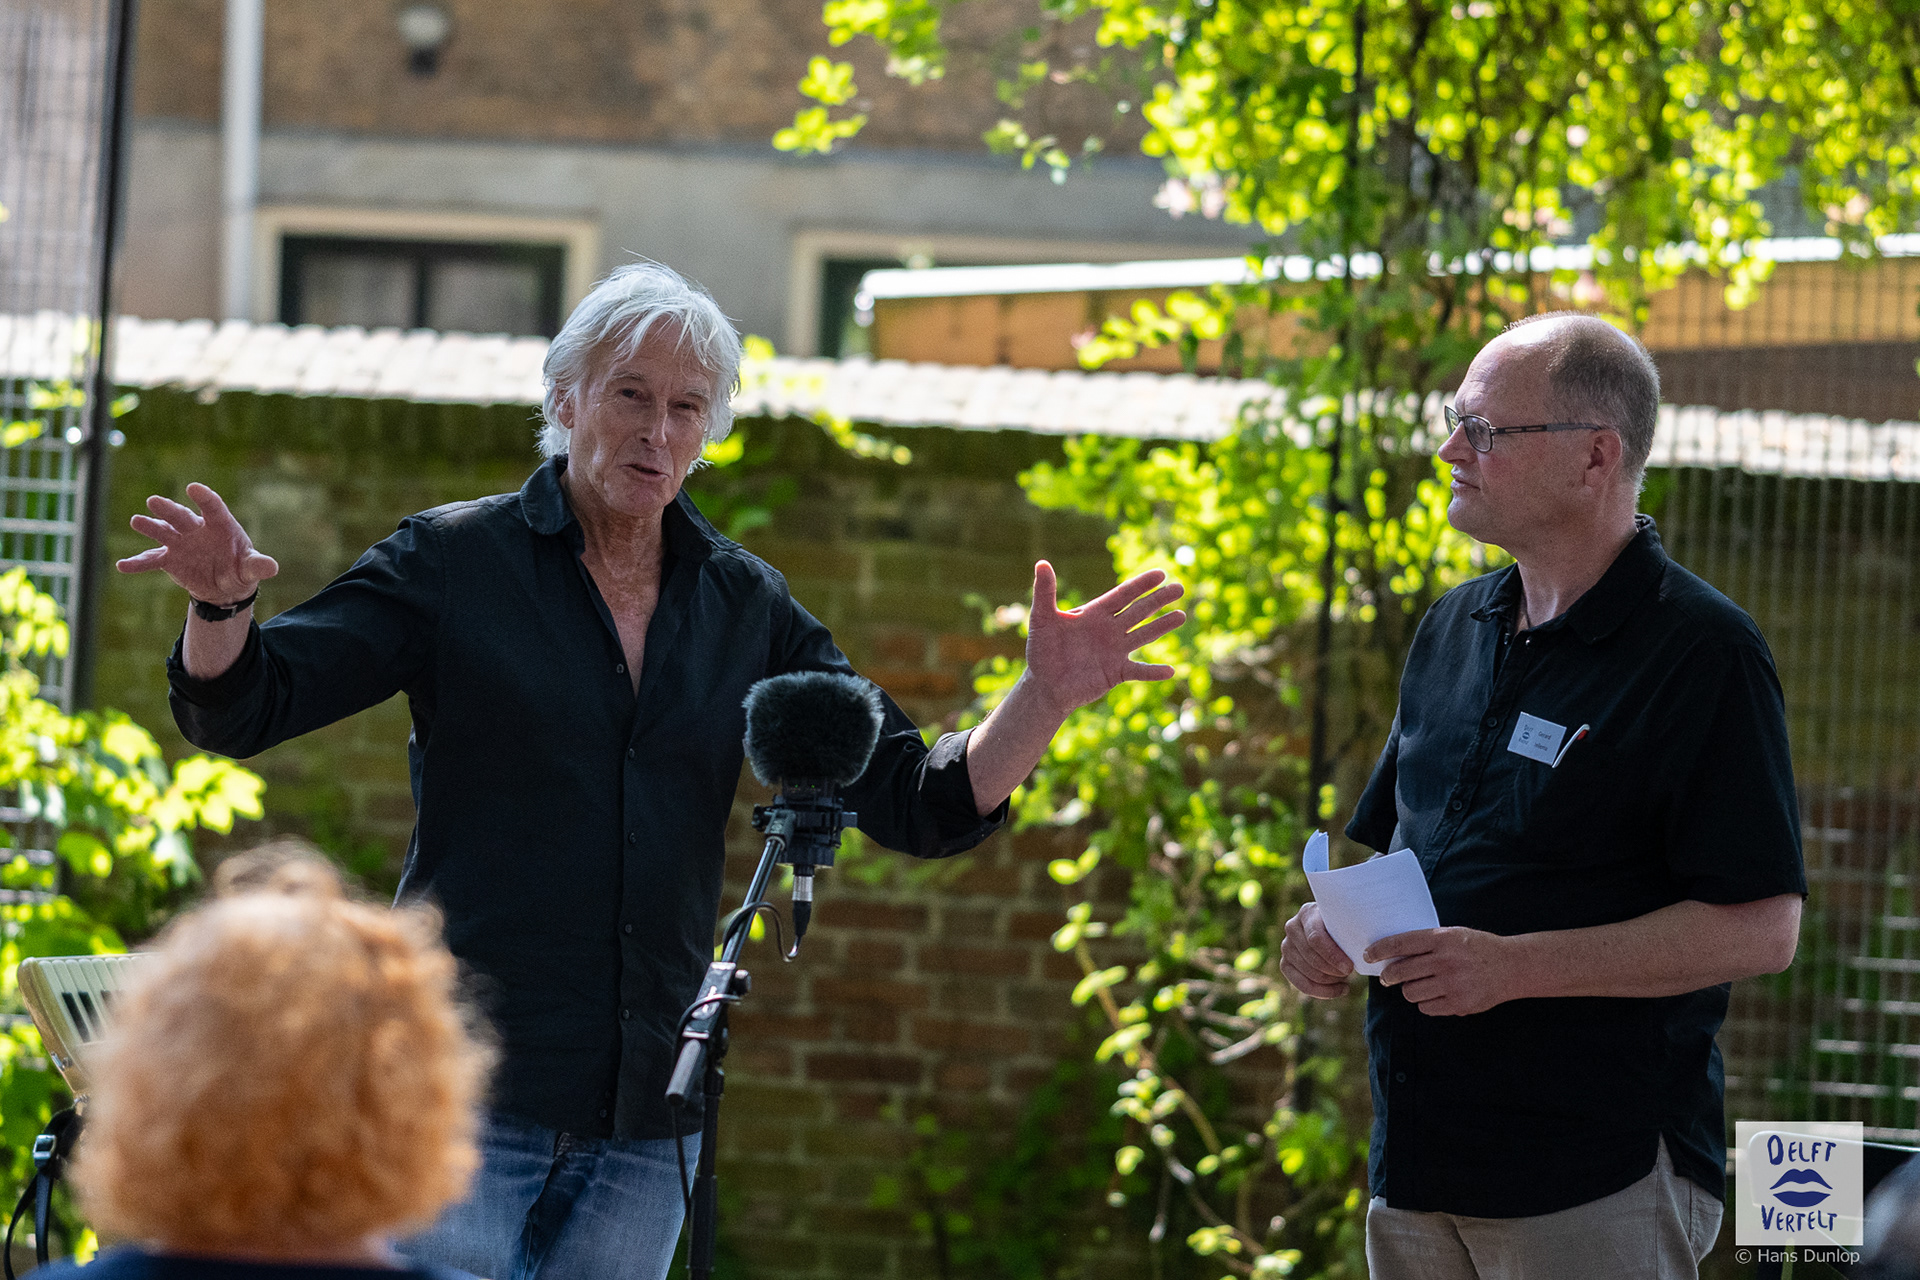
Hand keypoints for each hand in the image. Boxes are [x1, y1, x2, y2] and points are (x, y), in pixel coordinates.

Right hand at [116, 482, 277, 604]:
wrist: (224, 586)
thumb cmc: (240, 568)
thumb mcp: (250, 568)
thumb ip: (257, 565)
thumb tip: (272, 567)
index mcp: (220, 525)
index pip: (213, 507)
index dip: (205, 498)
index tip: (194, 488)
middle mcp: (197, 529)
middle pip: (182, 516)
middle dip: (169, 509)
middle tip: (153, 501)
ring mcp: (180, 542)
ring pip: (163, 531)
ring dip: (150, 527)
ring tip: (137, 521)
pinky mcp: (169, 558)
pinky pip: (151, 559)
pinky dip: (138, 563)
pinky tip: (123, 565)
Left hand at [1023, 561, 1185, 715]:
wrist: (1044, 683)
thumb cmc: (1042, 649)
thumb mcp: (1041, 619)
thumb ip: (1044, 592)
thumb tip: (1041, 563)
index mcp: (1095, 613)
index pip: (1123, 595)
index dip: (1141, 584)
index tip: (1160, 574)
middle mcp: (1110, 629)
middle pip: (1139, 611)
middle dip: (1158, 600)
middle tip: (1179, 588)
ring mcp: (1115, 651)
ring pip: (1144, 635)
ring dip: (1162, 626)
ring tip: (1181, 616)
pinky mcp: (1115, 672)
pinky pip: (1138, 671)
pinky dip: (1153, 672)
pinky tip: (1170, 671)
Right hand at [1281, 902, 1354, 997]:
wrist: (1334, 931)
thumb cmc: (1345, 927)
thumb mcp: (1348, 922)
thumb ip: (1351, 929)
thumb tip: (1362, 951)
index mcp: (1307, 913)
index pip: (1315, 939)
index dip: (1332, 956)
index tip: (1350, 967)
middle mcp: (1292, 927)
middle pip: (1311, 957)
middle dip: (1333, 970)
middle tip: (1350, 973)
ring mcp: (1286, 946)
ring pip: (1307, 972)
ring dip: (1330, 981)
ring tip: (1346, 979)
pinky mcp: (1285, 963)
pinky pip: (1300, 984)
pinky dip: (1322, 992)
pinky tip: (1339, 990)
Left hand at [1367, 927, 1515, 1016]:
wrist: (1512, 966)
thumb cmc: (1476, 948)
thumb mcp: (1453, 935)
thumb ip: (1426, 943)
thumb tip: (1390, 954)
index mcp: (1443, 939)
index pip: (1401, 944)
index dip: (1380, 950)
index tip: (1368, 955)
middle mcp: (1446, 961)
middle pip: (1401, 972)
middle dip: (1389, 977)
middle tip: (1388, 978)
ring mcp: (1453, 984)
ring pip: (1411, 992)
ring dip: (1411, 990)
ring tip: (1421, 984)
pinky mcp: (1460, 1004)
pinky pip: (1426, 1008)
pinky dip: (1427, 1003)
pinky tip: (1437, 994)